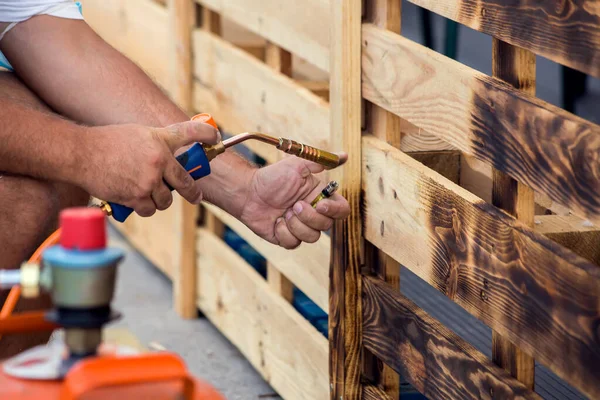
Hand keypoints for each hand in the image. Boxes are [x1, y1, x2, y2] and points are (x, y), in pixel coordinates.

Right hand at [80, 120, 218, 216]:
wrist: (81, 154)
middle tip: (196, 196)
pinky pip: (150, 209)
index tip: (216, 138)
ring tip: (150, 192)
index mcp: (160, 142)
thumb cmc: (109, 142)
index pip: (191, 133)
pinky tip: (138, 199)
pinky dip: (146, 207)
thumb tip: (177, 152)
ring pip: (166, 201)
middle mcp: (158, 161)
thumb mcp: (140, 133)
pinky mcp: (136, 198)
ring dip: (160, 199)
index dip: (207, 135)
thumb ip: (161, 143)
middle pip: (187, 183)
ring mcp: (148, 181)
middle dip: (193, 193)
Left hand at [239, 155, 349, 248]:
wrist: (249, 192)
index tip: (321, 204)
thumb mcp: (296, 165)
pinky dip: (283, 233)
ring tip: (284, 213)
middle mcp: (313, 213)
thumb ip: (320, 162)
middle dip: (309, 216)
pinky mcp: (287, 238)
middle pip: (327, 225)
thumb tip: (344, 155)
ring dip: (296, 225)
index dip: (335, 210)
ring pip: (312, 237)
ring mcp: (300, 227)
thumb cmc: (272, 177)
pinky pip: (294, 243)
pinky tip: (275, 222)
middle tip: (294, 205)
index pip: (341, 209)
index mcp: (319, 197)